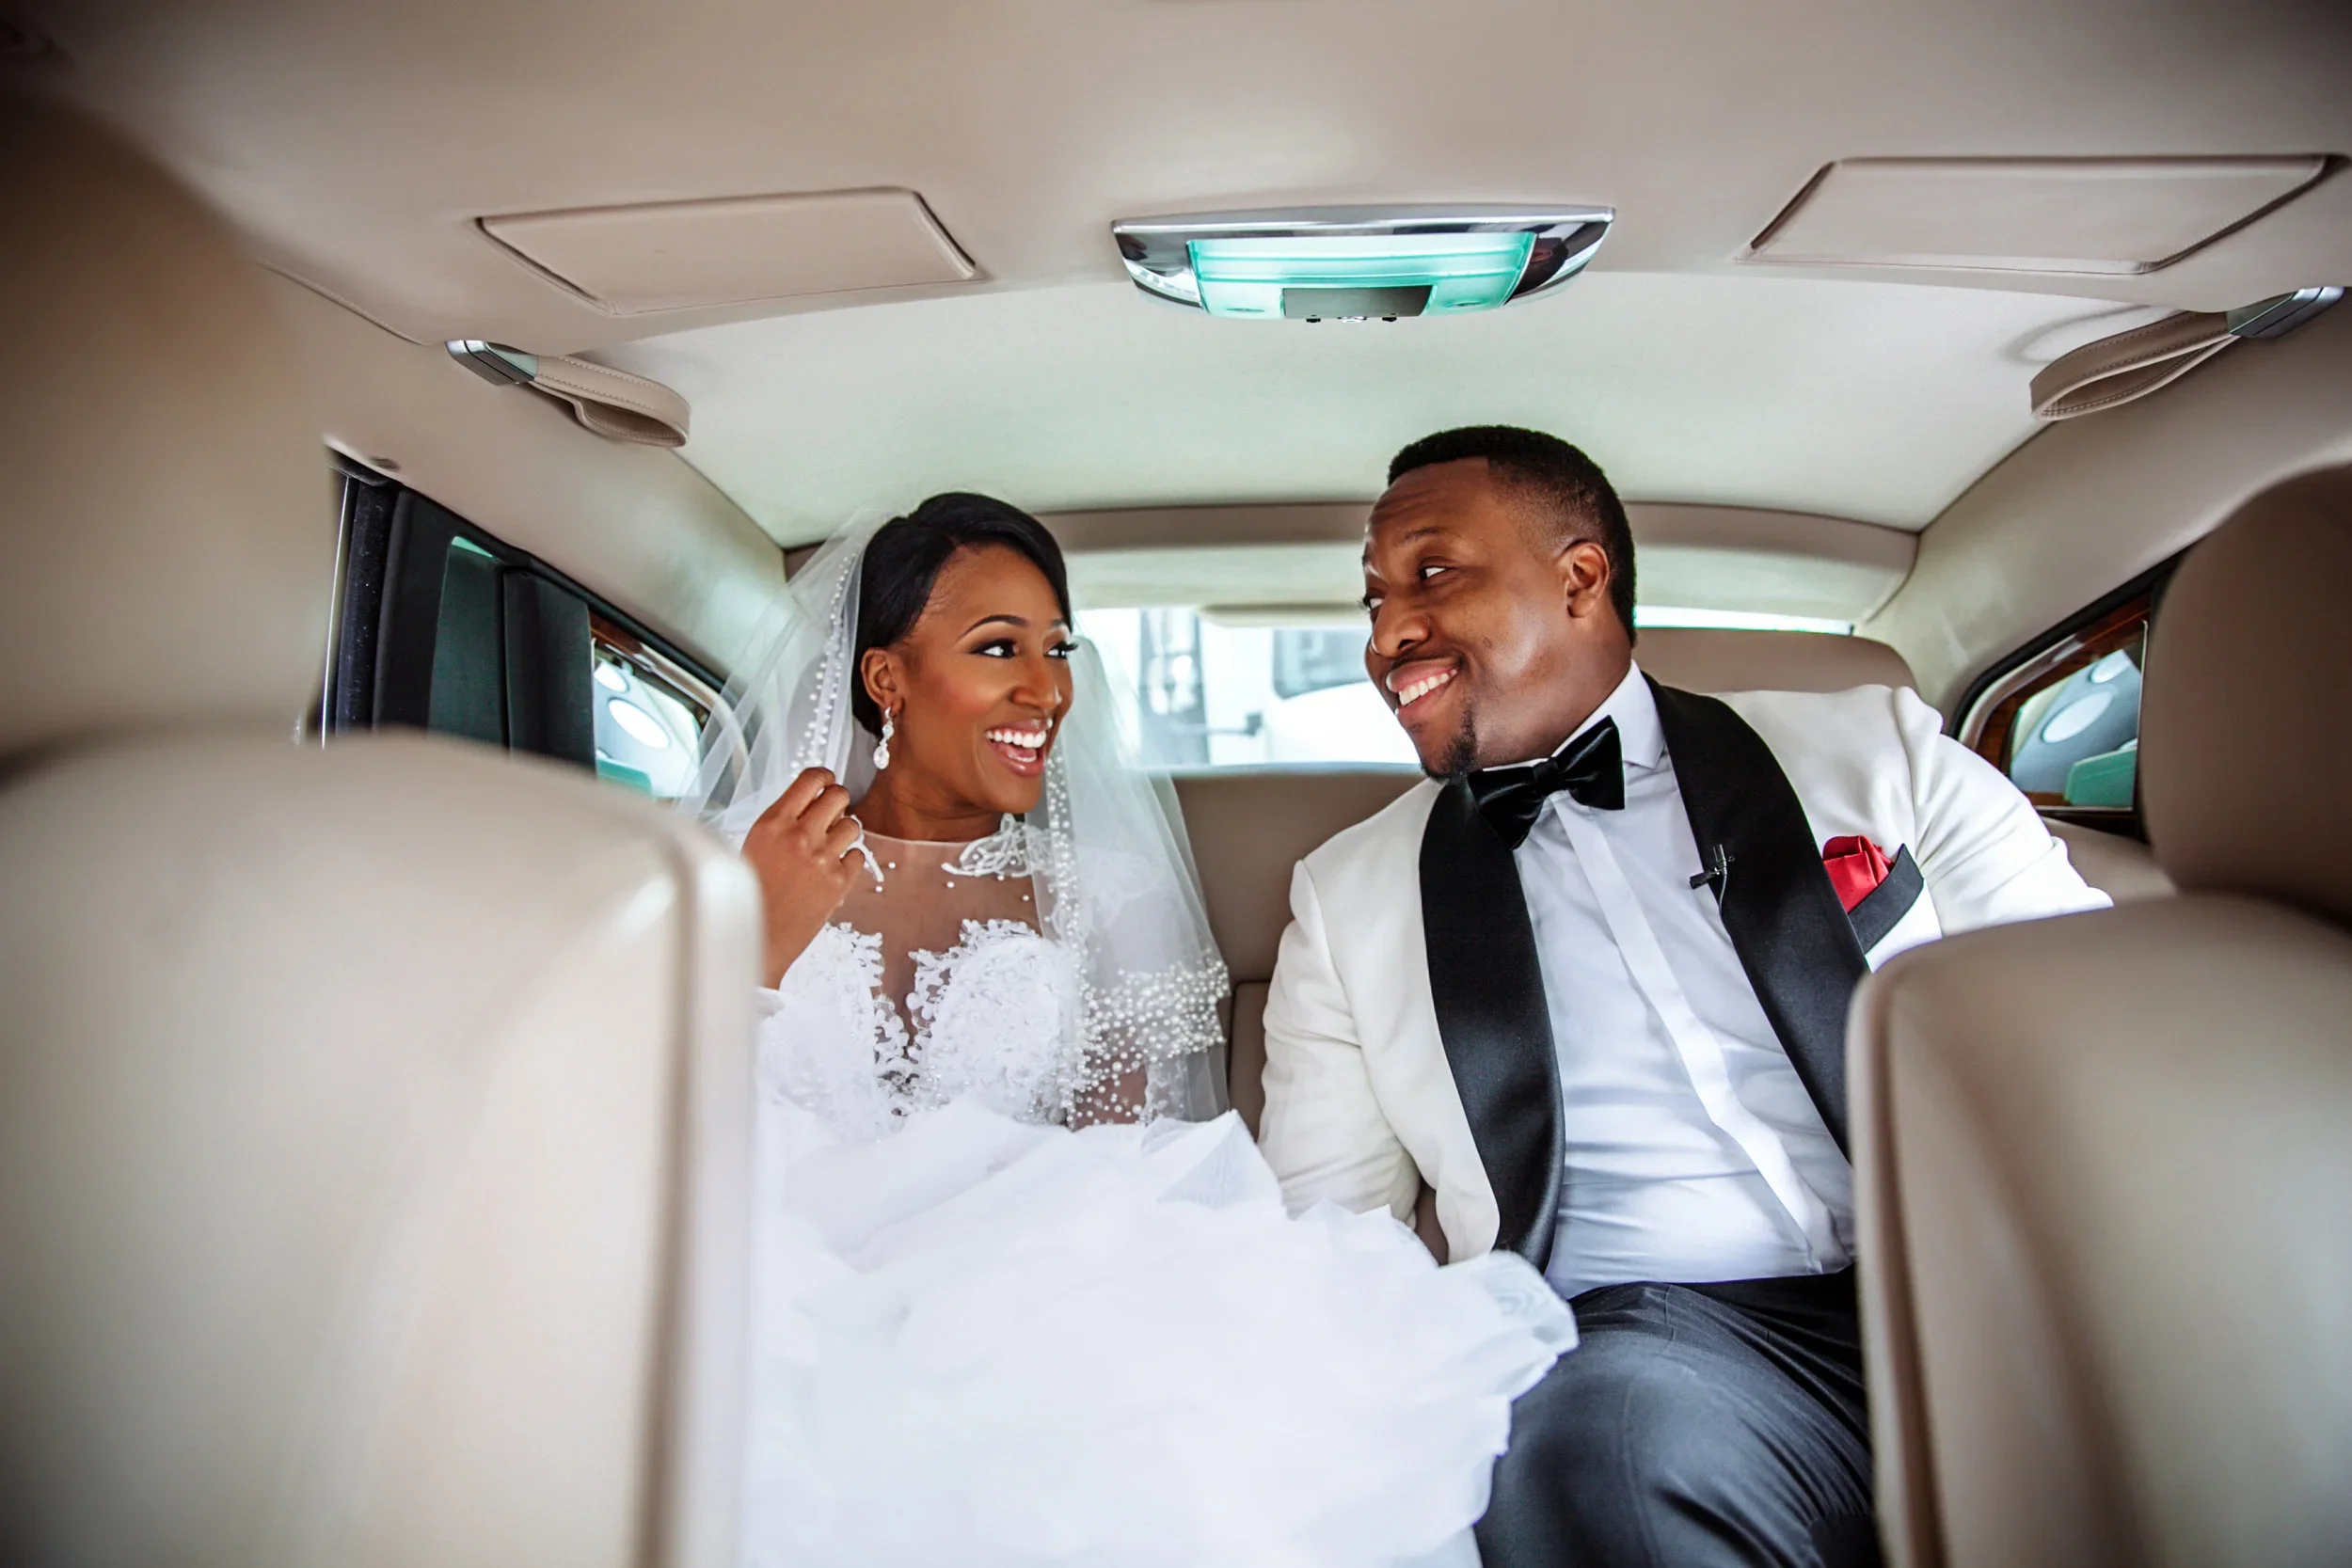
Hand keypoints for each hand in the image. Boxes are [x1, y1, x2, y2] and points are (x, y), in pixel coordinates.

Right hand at [744, 766, 866, 983]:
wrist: (758, 939)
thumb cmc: (750, 897)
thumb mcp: (753, 848)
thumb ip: (780, 825)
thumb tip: (805, 806)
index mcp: (772, 823)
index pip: (810, 780)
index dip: (824, 777)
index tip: (827, 782)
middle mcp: (799, 836)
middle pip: (839, 796)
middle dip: (838, 802)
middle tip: (832, 814)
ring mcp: (821, 859)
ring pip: (853, 825)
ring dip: (844, 832)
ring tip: (829, 848)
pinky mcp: (839, 882)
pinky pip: (858, 856)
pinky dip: (849, 860)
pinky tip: (833, 870)